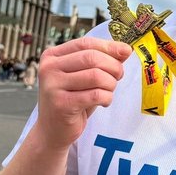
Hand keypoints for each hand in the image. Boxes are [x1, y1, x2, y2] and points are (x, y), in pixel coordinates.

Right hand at [32, 37, 132, 152]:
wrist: (53, 131)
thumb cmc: (72, 100)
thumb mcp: (85, 76)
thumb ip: (102, 61)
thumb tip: (125, 49)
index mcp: (52, 56)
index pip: (85, 43)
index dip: (108, 46)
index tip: (126, 51)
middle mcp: (49, 68)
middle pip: (91, 57)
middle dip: (113, 66)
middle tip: (119, 76)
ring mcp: (52, 86)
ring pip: (96, 76)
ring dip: (110, 84)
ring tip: (109, 91)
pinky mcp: (61, 104)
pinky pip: (96, 95)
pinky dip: (107, 98)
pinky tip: (104, 102)